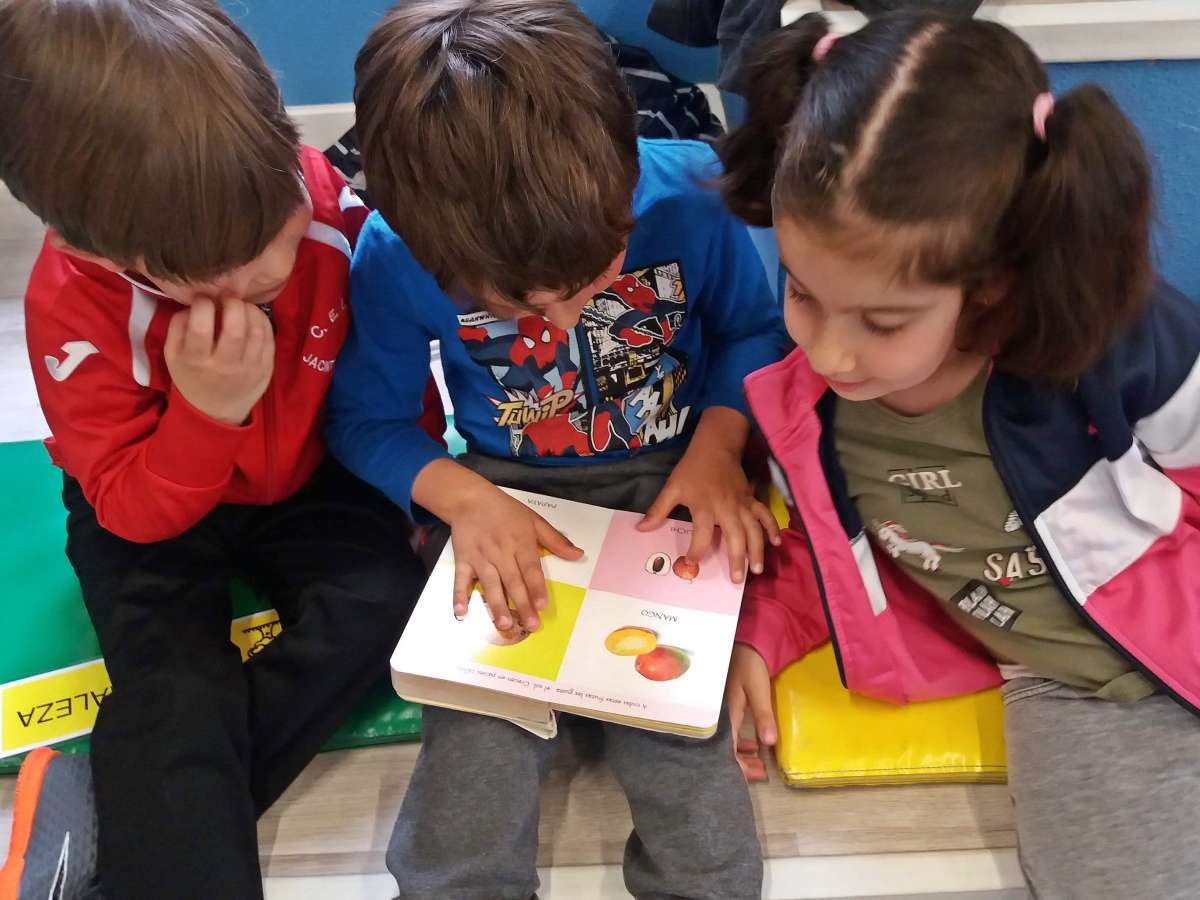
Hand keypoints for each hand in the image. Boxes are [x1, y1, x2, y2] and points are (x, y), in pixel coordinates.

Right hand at [164, 298, 273, 425]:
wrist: (215, 411)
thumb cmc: (190, 377)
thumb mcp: (172, 355)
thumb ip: (177, 326)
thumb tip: (194, 304)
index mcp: (197, 360)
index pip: (201, 327)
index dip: (203, 305)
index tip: (203, 299)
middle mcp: (225, 365)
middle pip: (235, 328)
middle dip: (233, 304)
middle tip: (228, 298)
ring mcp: (249, 368)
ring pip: (256, 331)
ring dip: (250, 309)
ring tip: (241, 305)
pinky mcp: (266, 369)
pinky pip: (269, 339)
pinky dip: (263, 321)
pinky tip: (253, 316)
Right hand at [445, 480, 582, 632]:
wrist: (470, 499)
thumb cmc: (506, 511)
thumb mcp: (534, 520)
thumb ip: (556, 540)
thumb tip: (578, 555)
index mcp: (521, 542)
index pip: (530, 569)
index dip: (536, 587)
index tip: (541, 605)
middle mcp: (501, 552)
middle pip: (512, 581)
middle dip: (521, 604)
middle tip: (530, 626)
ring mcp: (481, 558)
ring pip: (490, 584)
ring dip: (496, 605)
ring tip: (504, 625)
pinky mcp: (463, 560)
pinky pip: (461, 580)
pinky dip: (459, 595)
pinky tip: (461, 612)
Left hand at [638, 408, 779, 582]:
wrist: (715, 446)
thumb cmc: (692, 468)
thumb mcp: (672, 487)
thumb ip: (658, 510)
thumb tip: (641, 529)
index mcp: (704, 507)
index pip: (701, 535)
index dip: (696, 551)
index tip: (690, 564)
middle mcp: (726, 509)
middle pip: (735, 537)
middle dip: (736, 559)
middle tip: (737, 580)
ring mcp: (742, 504)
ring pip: (753, 530)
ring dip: (756, 550)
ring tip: (756, 570)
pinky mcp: (751, 499)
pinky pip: (765, 515)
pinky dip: (772, 528)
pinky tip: (776, 543)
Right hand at [727, 644, 776, 781]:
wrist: (744, 643)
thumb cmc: (750, 664)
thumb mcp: (758, 690)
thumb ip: (762, 715)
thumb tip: (769, 742)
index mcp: (725, 713)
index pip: (727, 747)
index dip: (738, 766)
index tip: (753, 776)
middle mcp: (719, 716)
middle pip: (726, 748)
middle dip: (742, 764)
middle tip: (760, 774)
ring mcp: (722, 712)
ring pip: (728, 741)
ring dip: (743, 755)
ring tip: (759, 765)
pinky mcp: (726, 708)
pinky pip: (731, 732)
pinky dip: (742, 742)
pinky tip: (754, 744)